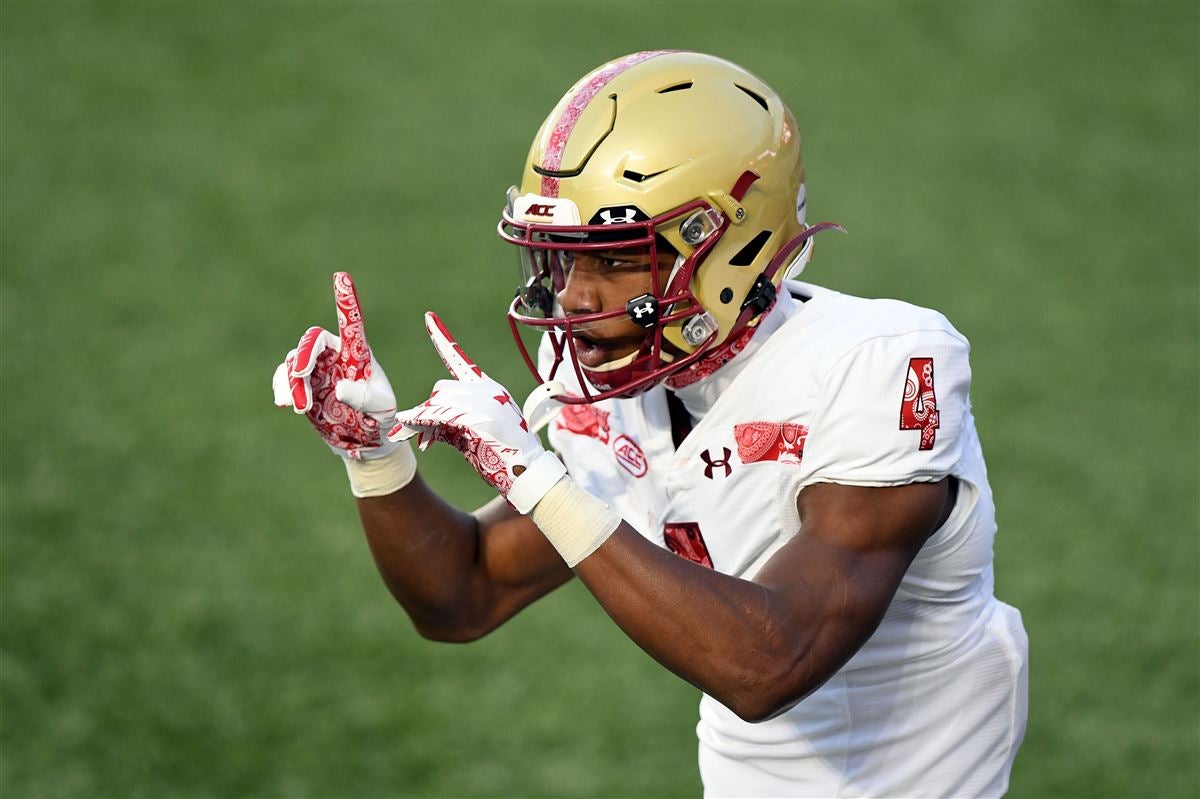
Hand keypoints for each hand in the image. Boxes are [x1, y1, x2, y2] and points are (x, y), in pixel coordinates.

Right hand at [272, 271, 398, 459]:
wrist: (365, 441)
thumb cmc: (381, 419)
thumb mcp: (382, 409)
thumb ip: (364, 397)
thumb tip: (338, 388)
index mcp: (358, 352)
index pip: (350, 321)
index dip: (345, 300)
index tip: (342, 277)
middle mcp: (335, 355)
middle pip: (311, 341)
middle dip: (304, 357)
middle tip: (301, 375)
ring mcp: (316, 369)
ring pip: (294, 361)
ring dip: (293, 383)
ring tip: (302, 409)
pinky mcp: (302, 386)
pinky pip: (284, 378)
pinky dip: (281, 388)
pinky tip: (285, 404)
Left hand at [389, 312, 565, 512]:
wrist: (529, 473)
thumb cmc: (504, 458)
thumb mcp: (474, 435)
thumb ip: (450, 424)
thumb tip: (416, 426)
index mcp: (489, 389)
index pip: (460, 359)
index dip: (442, 338)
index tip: (429, 317)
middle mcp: (486, 389)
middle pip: (441, 390)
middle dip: (430, 413)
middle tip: (425, 439)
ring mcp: (483, 401)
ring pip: (438, 403)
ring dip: (425, 424)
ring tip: (425, 443)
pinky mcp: (477, 416)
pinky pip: (438, 416)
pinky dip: (422, 425)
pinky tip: (414, 437)